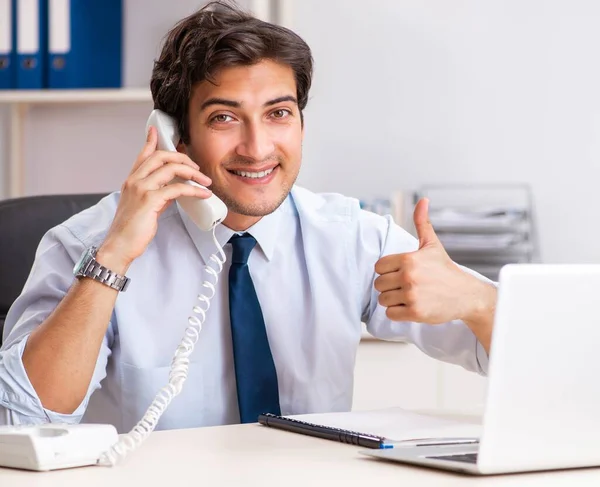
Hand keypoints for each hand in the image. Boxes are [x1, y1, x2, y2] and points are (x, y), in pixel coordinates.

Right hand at [97, 127, 211, 272]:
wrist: (119, 245)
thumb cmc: (130, 229)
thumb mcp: (143, 207)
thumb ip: (157, 195)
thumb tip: (174, 190)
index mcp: (131, 180)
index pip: (142, 155)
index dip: (150, 141)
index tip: (155, 130)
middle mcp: (135, 180)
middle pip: (161, 156)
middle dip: (182, 158)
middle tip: (196, 166)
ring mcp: (141, 188)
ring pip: (171, 168)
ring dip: (193, 173)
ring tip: (205, 180)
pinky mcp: (150, 200)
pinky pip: (177, 189)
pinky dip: (194, 190)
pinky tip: (203, 194)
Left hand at [374, 198, 483, 324]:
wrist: (467, 295)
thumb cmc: (446, 270)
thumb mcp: (432, 245)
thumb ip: (422, 223)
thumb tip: (423, 201)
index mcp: (408, 259)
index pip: (379, 267)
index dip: (388, 271)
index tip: (401, 273)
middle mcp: (408, 276)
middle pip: (378, 284)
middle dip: (390, 286)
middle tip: (406, 286)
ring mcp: (411, 295)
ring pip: (383, 299)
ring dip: (393, 300)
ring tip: (410, 295)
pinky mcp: (415, 312)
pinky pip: (390, 314)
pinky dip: (398, 312)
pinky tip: (411, 306)